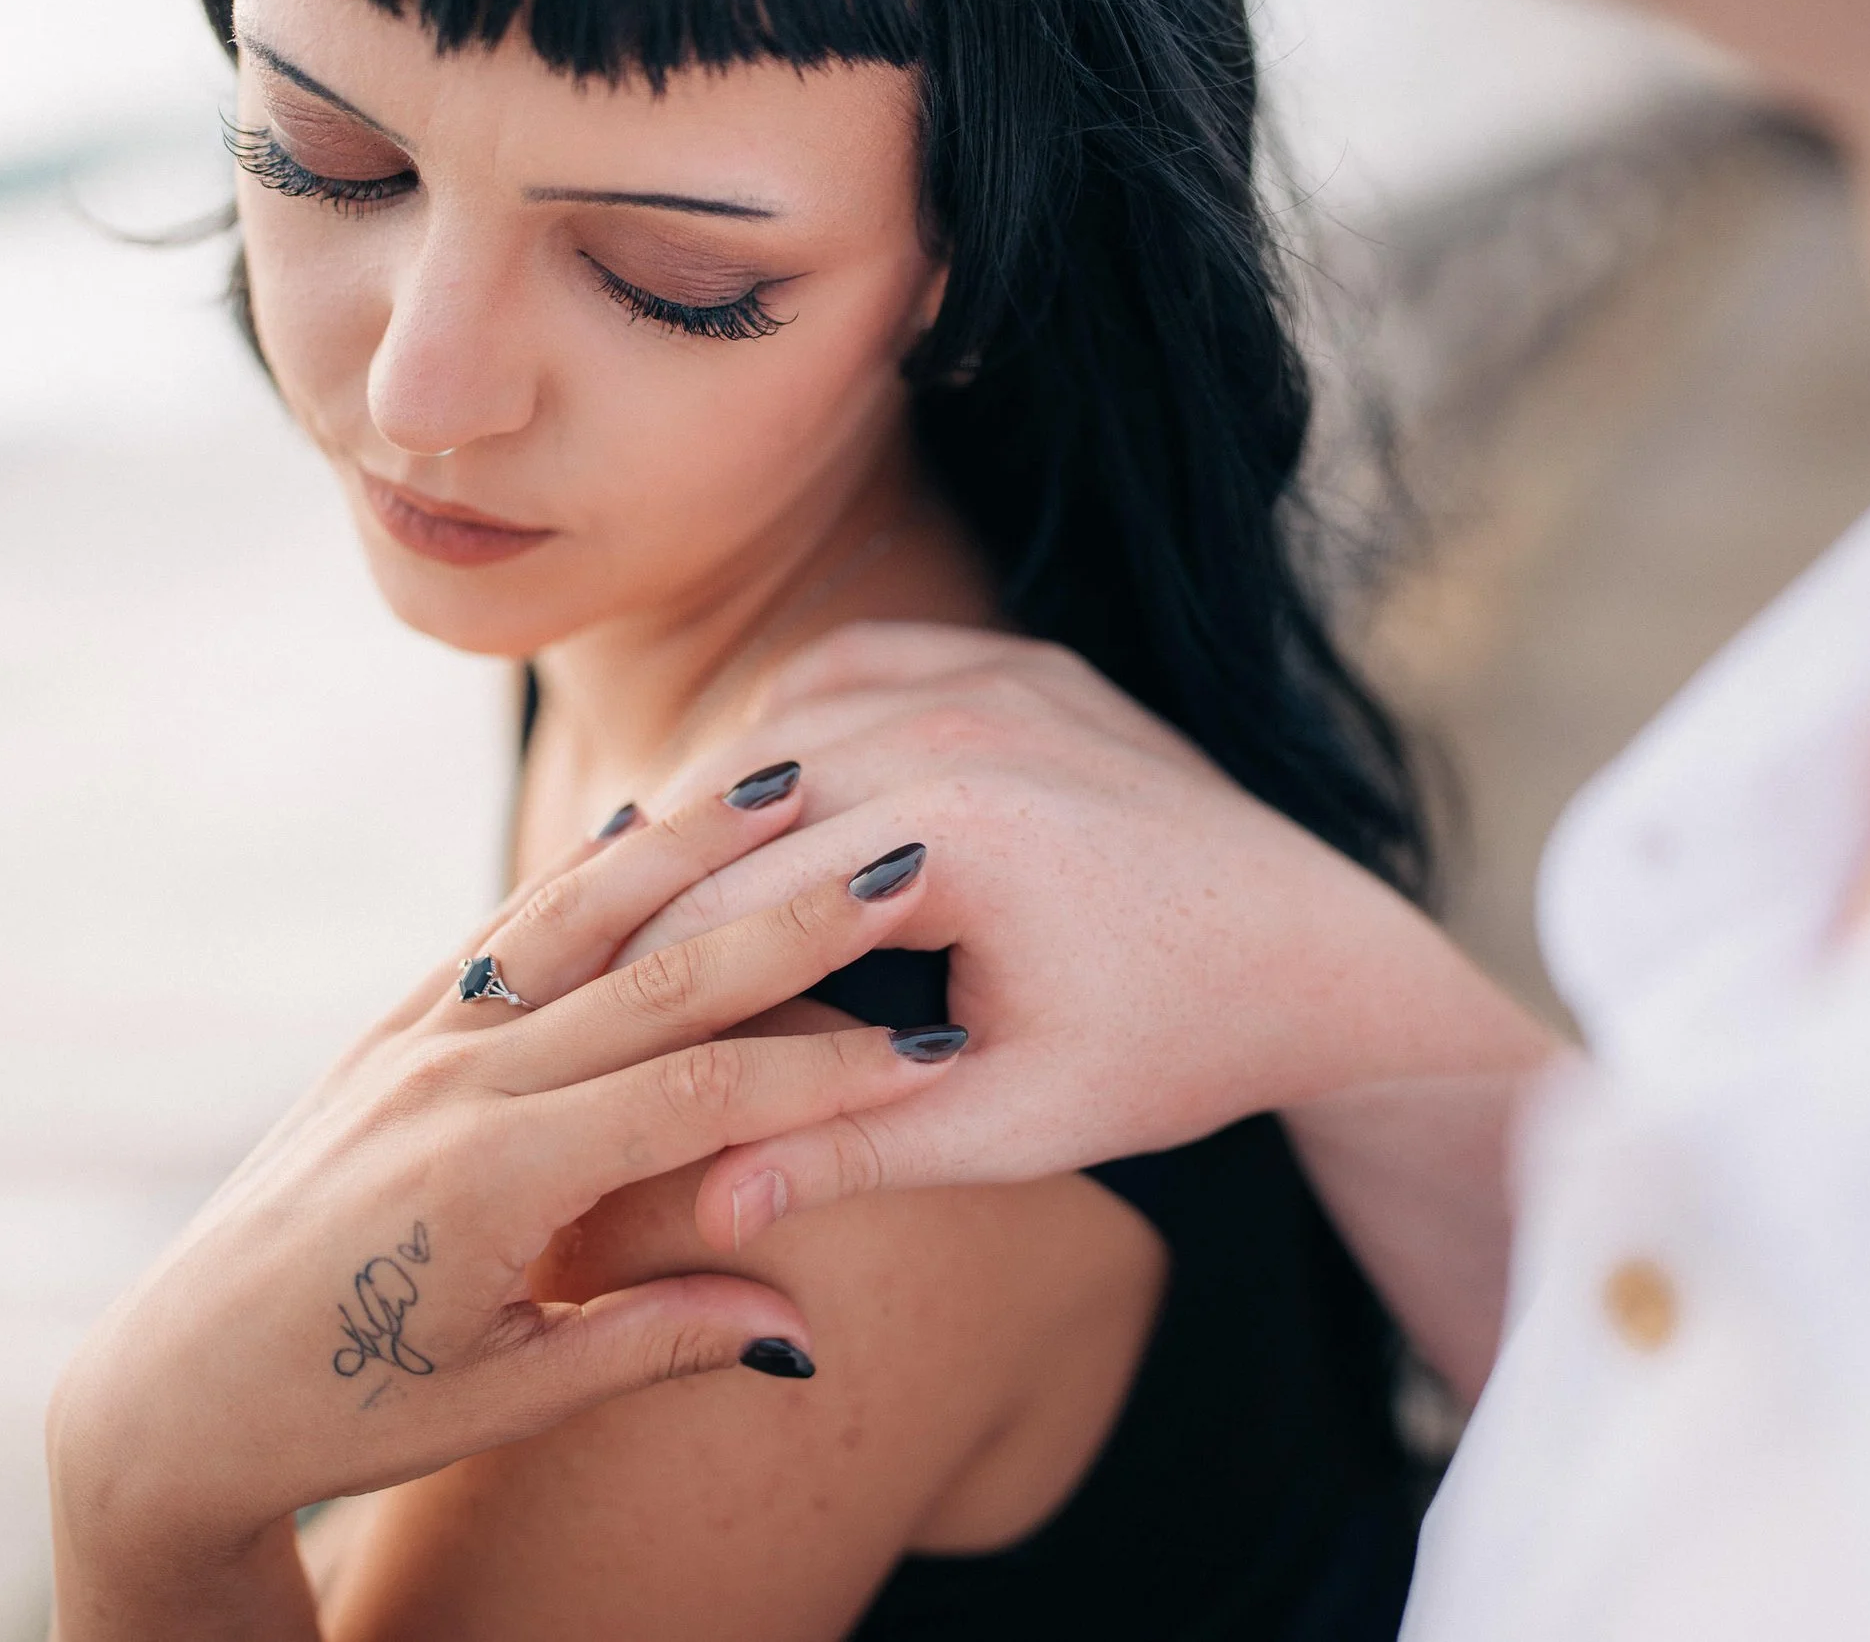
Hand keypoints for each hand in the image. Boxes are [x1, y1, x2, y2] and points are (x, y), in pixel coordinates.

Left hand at [47, 776, 955, 1636]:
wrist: (169, 1392)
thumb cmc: (342, 1414)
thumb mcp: (509, 1395)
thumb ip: (659, 1339)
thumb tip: (803, 1331)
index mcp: (490, 1180)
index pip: (696, 1096)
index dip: (821, 1074)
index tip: (926, 1051)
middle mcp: (454, 1082)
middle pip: (658, 976)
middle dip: (791, 918)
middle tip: (902, 860)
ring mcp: (415, 1043)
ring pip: (576, 917)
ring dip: (690, 844)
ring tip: (788, 778)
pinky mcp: (389, 1032)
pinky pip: (504, 932)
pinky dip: (583, 874)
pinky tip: (645, 822)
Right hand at [619, 625, 1553, 1277]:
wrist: (1319, 957)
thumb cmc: (1176, 1051)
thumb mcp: (1016, 1122)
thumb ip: (852, 1147)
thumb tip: (703, 1210)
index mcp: (958, 832)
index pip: (735, 900)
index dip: (633, 973)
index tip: (551, 1028)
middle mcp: (968, 719)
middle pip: (740, 794)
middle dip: (651, 880)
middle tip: (560, 952)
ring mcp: (1001, 671)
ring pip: (790, 715)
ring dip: (715, 793)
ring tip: (641, 879)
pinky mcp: (1026, 659)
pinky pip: (865, 664)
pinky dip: (800, 719)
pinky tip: (761, 792)